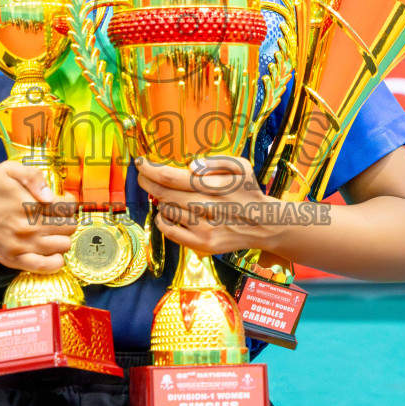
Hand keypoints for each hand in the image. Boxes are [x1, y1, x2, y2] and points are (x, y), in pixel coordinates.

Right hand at [0, 161, 74, 272]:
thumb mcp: (8, 170)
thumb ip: (32, 176)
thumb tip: (50, 195)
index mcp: (29, 204)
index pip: (68, 207)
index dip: (70, 201)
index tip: (64, 200)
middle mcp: (29, 227)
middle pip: (69, 227)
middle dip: (67, 219)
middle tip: (57, 215)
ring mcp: (22, 246)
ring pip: (63, 246)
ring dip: (63, 237)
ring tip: (54, 231)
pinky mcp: (14, 260)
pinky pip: (46, 267)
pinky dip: (56, 261)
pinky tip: (52, 251)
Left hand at [136, 155, 294, 256]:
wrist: (264, 224)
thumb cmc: (248, 191)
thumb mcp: (241, 166)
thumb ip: (217, 161)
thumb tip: (191, 165)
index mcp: (214, 186)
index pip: (171, 177)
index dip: (150, 169)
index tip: (140, 162)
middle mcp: (207, 208)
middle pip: (163, 193)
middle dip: (147, 181)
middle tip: (143, 175)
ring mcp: (203, 229)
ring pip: (166, 210)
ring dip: (160, 199)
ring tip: (166, 194)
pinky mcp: (202, 245)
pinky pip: (170, 232)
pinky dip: (162, 220)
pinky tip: (166, 211)